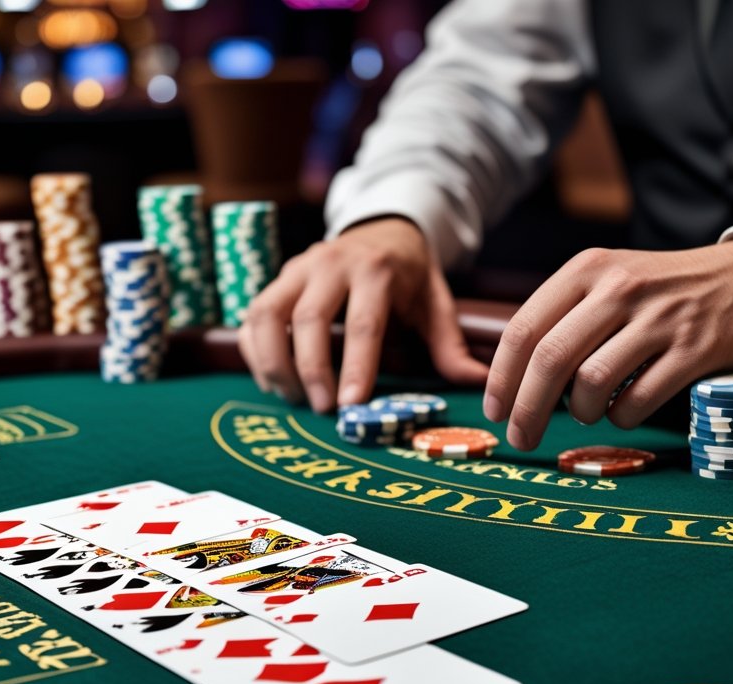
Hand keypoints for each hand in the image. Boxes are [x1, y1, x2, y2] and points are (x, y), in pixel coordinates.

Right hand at [239, 217, 488, 411]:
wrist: (380, 225)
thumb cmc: (408, 273)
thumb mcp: (435, 301)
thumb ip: (450, 345)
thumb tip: (480, 383)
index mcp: (376, 269)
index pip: (363, 323)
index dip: (356, 366)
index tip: (352, 405)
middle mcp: (331, 263)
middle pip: (308, 319)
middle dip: (312, 370)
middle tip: (324, 410)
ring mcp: (297, 268)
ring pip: (268, 314)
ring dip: (274, 363)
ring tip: (292, 398)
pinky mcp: (276, 277)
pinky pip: (252, 316)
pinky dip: (255, 352)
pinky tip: (272, 381)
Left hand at [482, 240, 732, 449]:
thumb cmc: (658, 290)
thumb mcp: (606, 280)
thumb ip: (561, 317)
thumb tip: (512, 380)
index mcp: (586, 270)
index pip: (524, 329)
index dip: (501, 378)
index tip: (495, 412)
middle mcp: (618, 288)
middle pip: (551, 359)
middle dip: (528, 409)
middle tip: (521, 438)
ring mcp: (658, 319)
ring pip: (591, 382)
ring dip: (580, 412)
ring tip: (586, 412)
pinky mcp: (694, 350)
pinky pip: (638, 400)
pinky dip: (620, 418)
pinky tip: (622, 411)